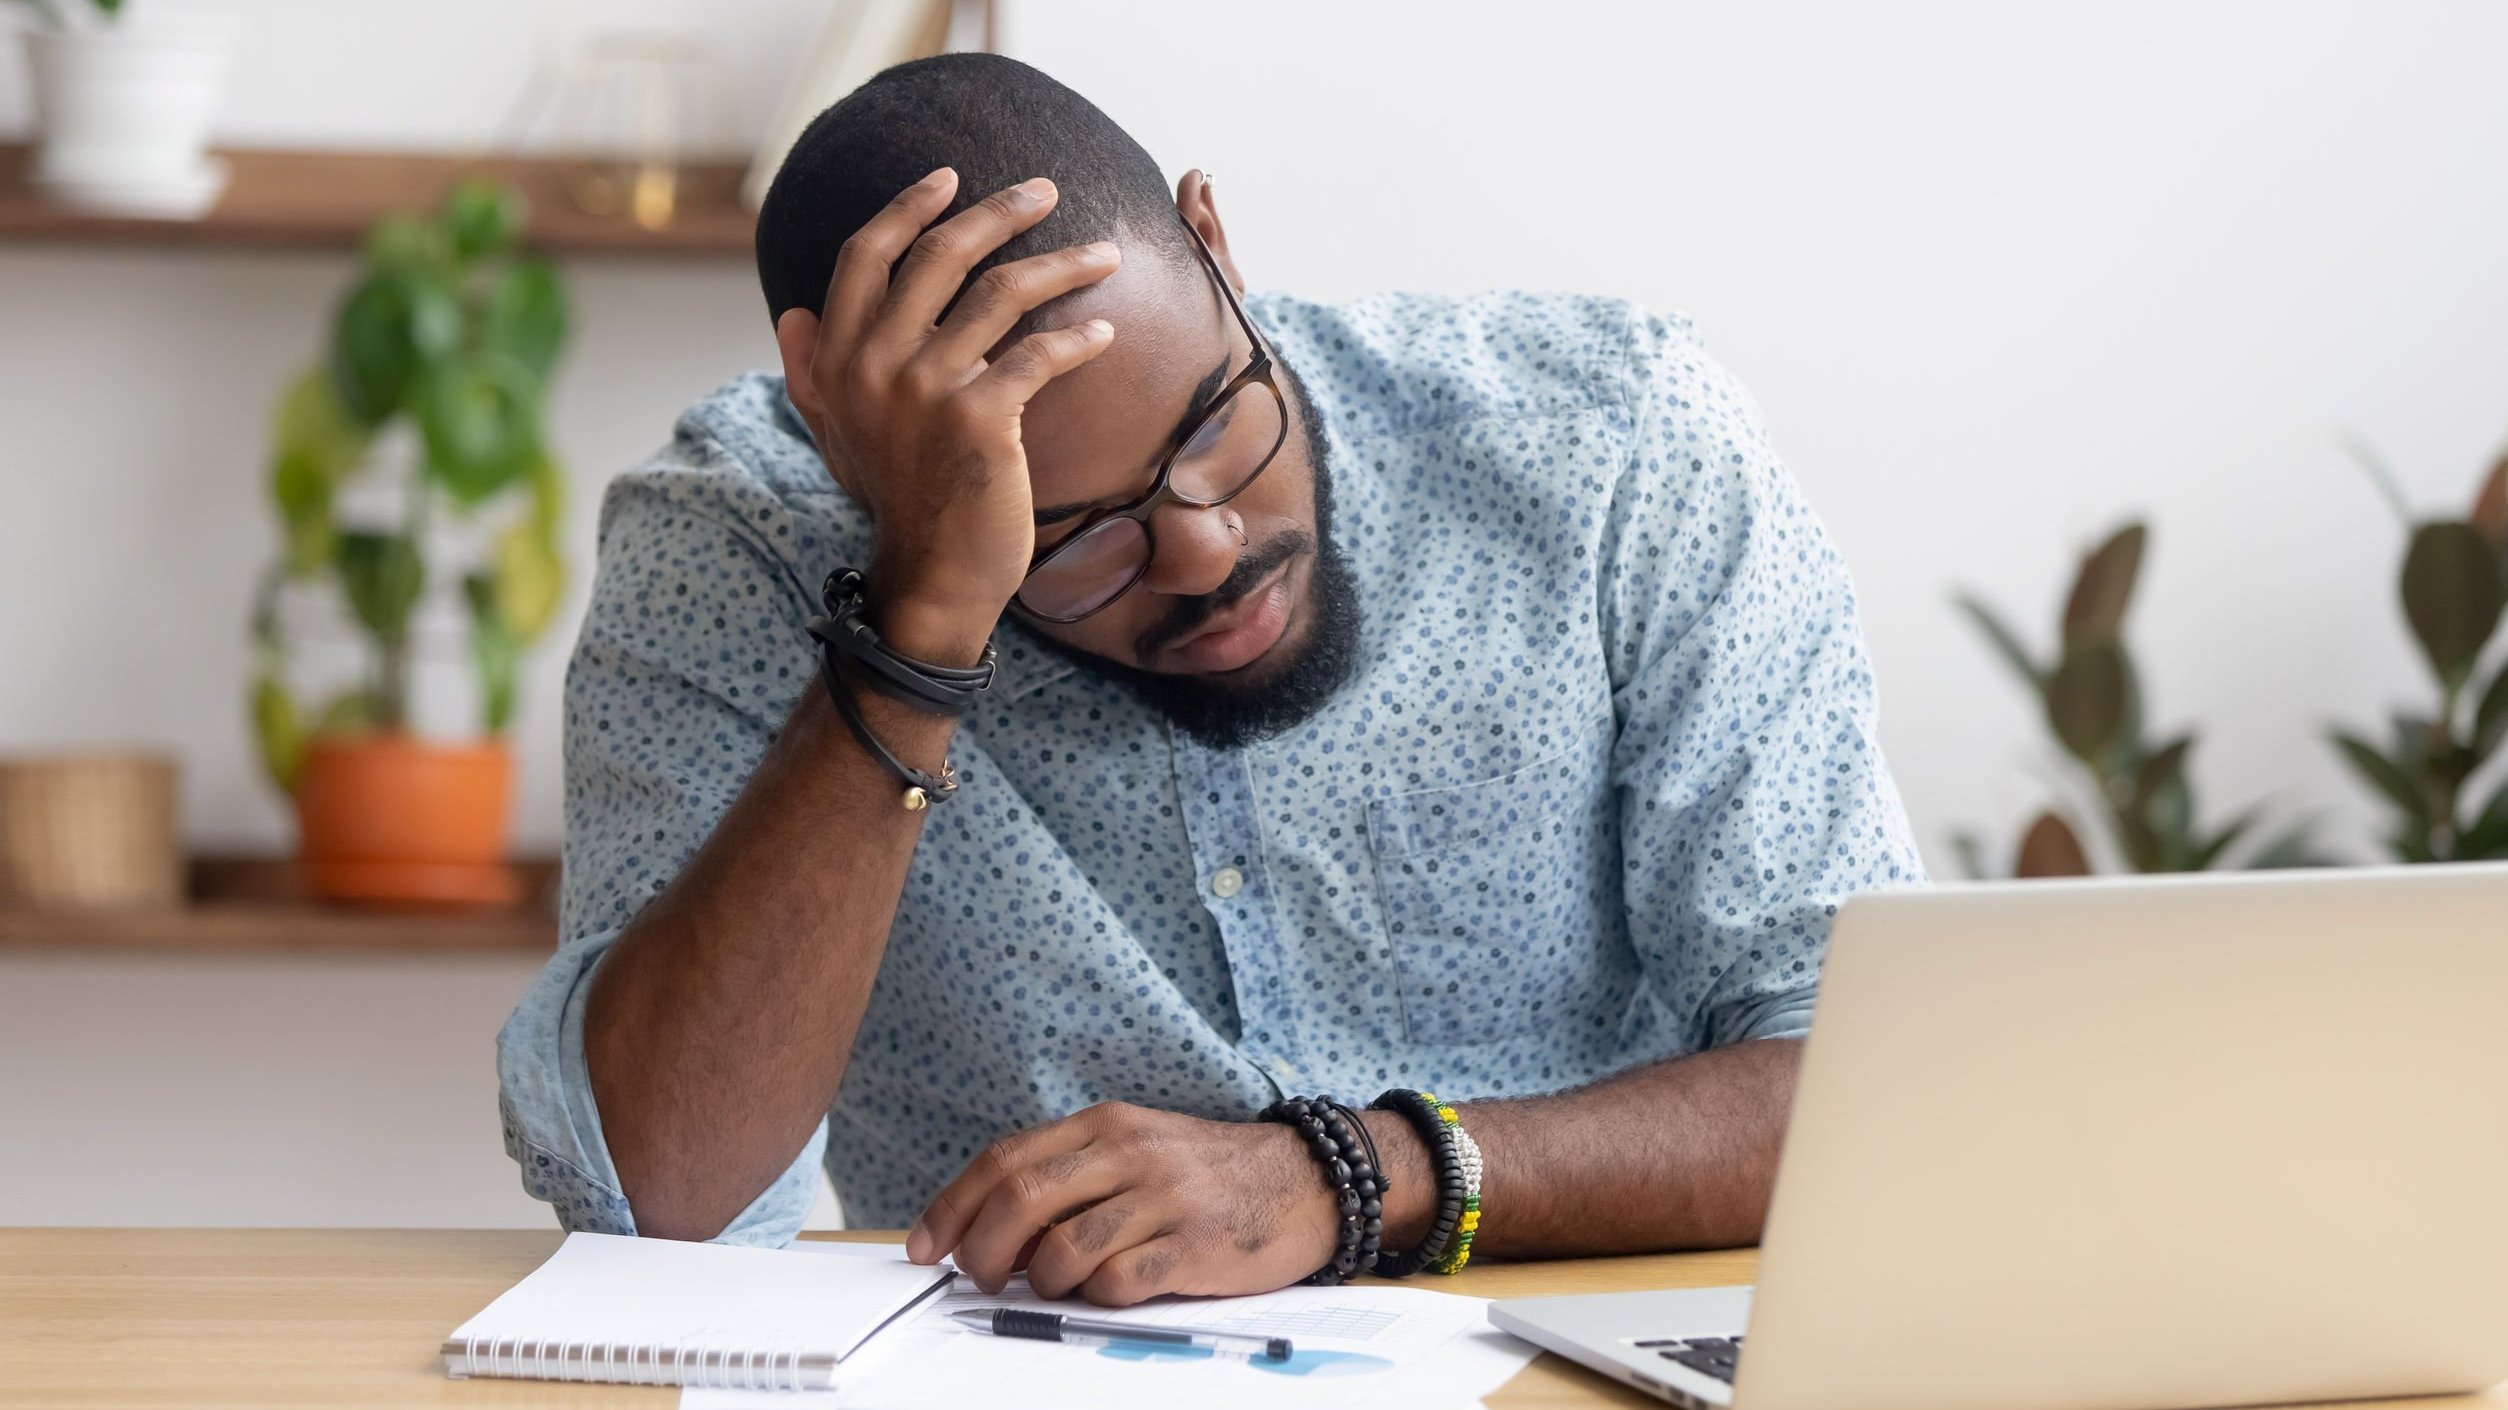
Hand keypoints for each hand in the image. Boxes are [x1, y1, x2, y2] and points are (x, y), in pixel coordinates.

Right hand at [774, 168, 1121, 661]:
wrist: (931, 580)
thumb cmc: (897, 503)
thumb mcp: (836, 434)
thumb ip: (812, 372)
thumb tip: (789, 314)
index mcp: (839, 358)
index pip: (866, 256)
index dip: (908, 208)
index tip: (951, 178)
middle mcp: (875, 363)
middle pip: (941, 255)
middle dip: (999, 212)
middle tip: (1045, 188)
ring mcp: (926, 388)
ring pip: (1001, 293)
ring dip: (1062, 264)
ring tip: (1105, 252)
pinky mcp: (981, 419)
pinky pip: (1039, 354)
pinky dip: (1078, 338)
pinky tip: (1104, 331)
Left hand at [905, 1102, 1340, 1306]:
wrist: (1306, 1180)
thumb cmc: (1208, 1174)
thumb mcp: (1135, 1150)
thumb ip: (1070, 1178)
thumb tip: (993, 1232)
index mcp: (1104, 1124)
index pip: (1003, 1159)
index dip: (951, 1206)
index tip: (922, 1246)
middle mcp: (1128, 1153)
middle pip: (1019, 1200)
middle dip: (980, 1250)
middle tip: (978, 1278)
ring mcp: (1162, 1199)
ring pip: (1062, 1248)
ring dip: (1039, 1281)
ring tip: (1052, 1287)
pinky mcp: (1192, 1247)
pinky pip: (1117, 1282)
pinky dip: (1096, 1297)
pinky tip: (1108, 1291)